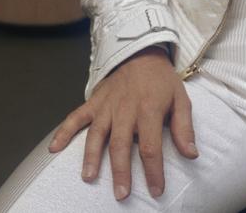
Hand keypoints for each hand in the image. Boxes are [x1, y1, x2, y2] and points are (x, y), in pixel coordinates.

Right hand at [48, 46, 197, 200]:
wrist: (142, 52)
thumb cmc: (162, 80)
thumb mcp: (181, 99)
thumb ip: (184, 128)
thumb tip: (192, 154)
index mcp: (149, 110)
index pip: (151, 146)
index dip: (153, 171)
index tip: (156, 190)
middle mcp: (126, 109)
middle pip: (121, 144)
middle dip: (120, 170)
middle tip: (121, 194)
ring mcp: (107, 106)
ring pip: (97, 133)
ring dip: (92, 156)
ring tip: (89, 177)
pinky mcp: (94, 102)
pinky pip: (76, 116)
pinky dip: (64, 131)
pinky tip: (53, 148)